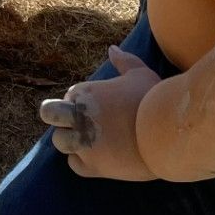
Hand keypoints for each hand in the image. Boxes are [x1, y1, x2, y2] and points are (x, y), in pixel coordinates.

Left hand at [40, 47, 161, 179]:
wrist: (166, 134)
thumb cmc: (154, 100)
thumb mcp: (140, 73)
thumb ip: (123, 61)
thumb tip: (112, 49)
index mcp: (86, 92)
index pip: (69, 96)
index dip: (80, 103)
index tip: (96, 109)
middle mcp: (79, 116)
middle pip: (49, 114)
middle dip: (57, 117)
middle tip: (76, 124)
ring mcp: (84, 142)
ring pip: (59, 141)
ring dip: (70, 141)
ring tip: (90, 142)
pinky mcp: (93, 166)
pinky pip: (74, 164)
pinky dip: (81, 161)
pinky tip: (97, 158)